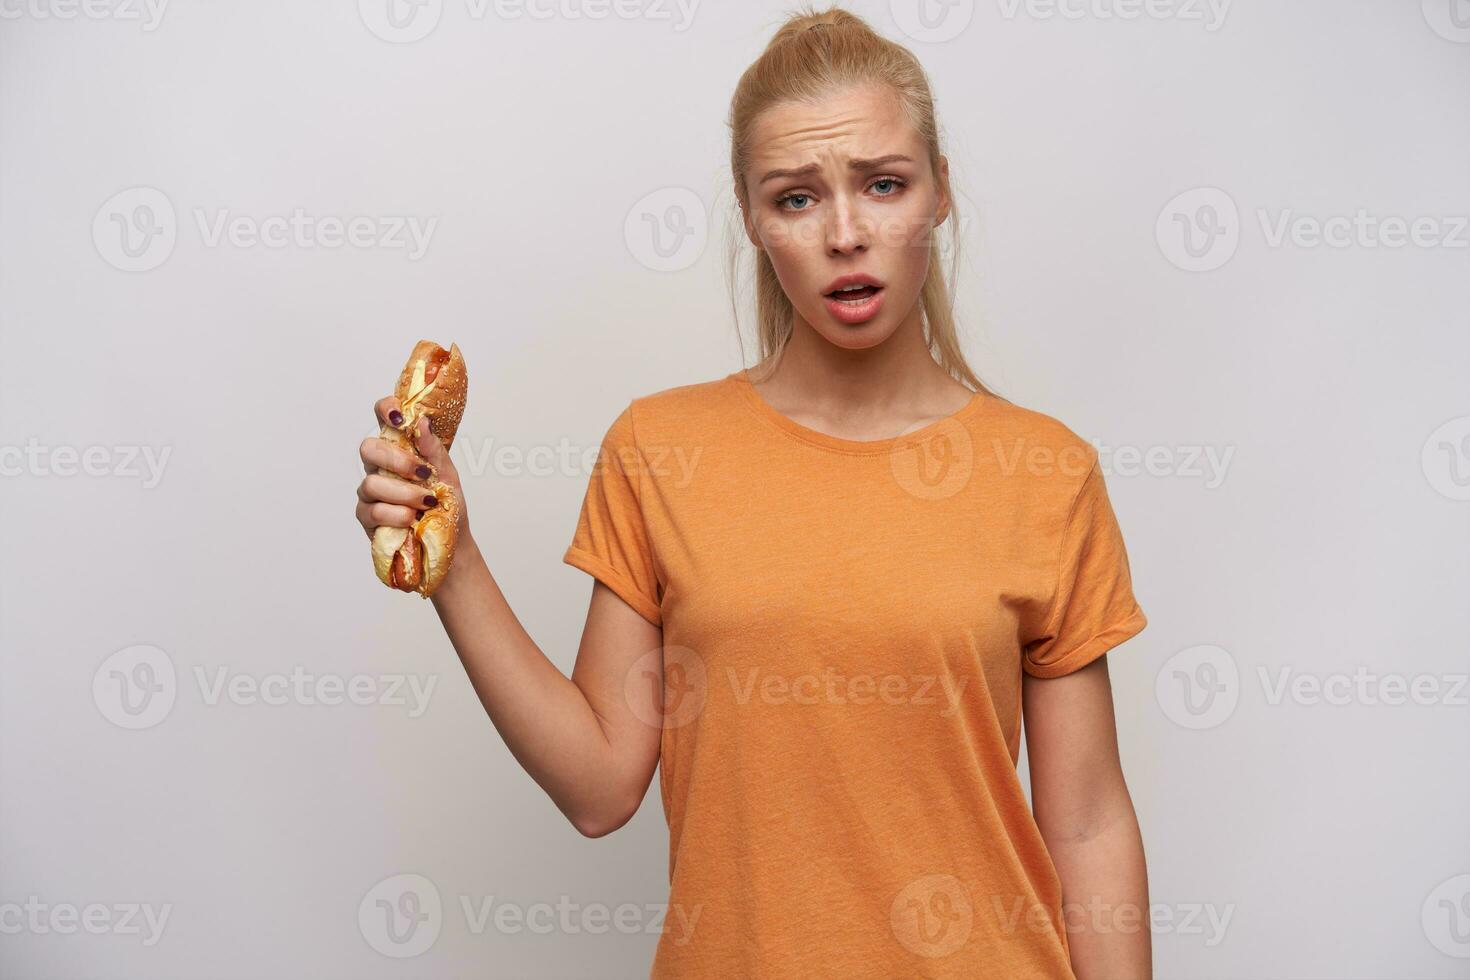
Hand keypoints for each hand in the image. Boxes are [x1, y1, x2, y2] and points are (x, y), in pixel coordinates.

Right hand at [356, 395, 469, 540]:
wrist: (450, 543)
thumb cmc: (447, 507)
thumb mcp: (448, 475)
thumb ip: (433, 450)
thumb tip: (421, 422)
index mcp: (399, 450)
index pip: (383, 418)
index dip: (386, 409)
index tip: (399, 417)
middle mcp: (380, 467)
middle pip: (368, 448)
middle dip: (397, 460)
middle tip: (423, 473)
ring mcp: (370, 492)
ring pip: (371, 483)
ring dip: (405, 494)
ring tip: (427, 504)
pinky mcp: (366, 517)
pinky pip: (373, 511)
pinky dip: (398, 515)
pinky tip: (413, 520)